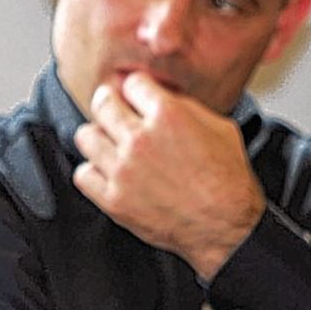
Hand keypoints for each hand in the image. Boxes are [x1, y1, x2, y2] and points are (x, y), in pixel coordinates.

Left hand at [73, 74, 264, 279]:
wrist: (225, 225)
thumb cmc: (227, 180)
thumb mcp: (220, 127)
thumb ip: (185, 106)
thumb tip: (158, 95)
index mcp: (168, 116)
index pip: (133, 83)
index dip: (136, 89)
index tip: (135, 97)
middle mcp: (141, 140)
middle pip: (102, 103)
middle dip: (109, 103)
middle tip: (114, 111)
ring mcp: (123, 170)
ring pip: (86, 137)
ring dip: (98, 137)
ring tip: (110, 144)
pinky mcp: (113, 199)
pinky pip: (83, 174)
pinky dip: (93, 172)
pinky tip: (107, 173)